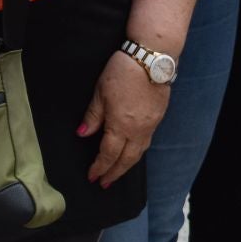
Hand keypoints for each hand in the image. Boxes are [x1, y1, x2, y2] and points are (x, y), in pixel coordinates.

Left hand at [77, 52, 168, 186]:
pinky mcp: (158, 118)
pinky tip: (132, 151)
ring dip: (127, 165)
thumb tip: (83, 134)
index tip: (93, 177)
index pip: (108, 154)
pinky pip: (147, 142)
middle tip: (105, 183)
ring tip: (118, 172)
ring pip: (139, 153)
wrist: (152, 58)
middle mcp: (138, 130)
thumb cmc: (123, 71)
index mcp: (120, 125)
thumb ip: (93, 116)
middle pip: (126, 160)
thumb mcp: (100, 92)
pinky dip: (137, 152)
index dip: (99, 167)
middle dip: (114, 173)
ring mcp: (150, 125)